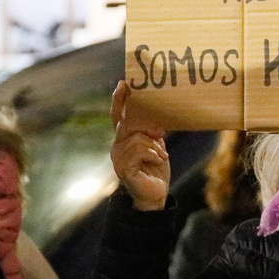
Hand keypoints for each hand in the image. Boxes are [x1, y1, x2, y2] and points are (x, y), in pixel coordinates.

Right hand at [110, 82, 168, 211]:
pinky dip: (153, 153)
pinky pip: (138, 151)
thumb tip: (157, 118)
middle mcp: (117, 146)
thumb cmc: (155, 168)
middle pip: (126, 123)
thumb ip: (152, 131)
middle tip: (160, 131)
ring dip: (153, 145)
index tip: (123, 84)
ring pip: (136, 138)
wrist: (155, 194)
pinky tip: (158, 160)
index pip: (118, 115)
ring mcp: (118, 158)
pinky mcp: (124, 168)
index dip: (119, 100)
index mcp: (124, 138)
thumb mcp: (156, 145)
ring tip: (161, 154)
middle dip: (145, 124)